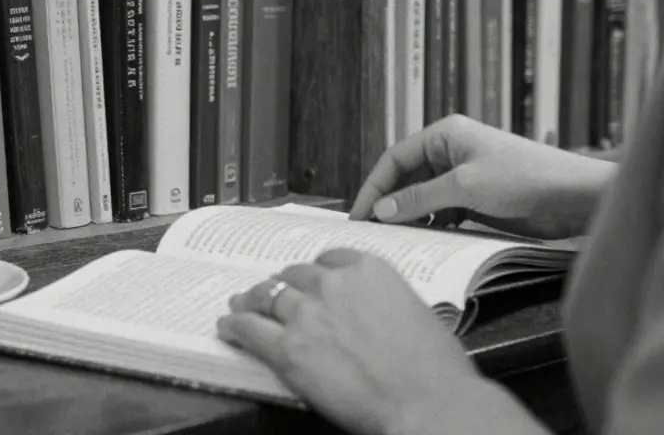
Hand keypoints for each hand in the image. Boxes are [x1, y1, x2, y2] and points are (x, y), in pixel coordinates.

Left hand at [218, 250, 535, 434]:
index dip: (313, 272)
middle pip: (293, 277)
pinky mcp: (288, 349)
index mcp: (368, 270)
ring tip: (241, 305)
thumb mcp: (416, 314)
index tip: (308, 279)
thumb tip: (374, 314)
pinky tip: (229, 328)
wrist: (427, 403)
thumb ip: (384, 303)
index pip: (328, 260)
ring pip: (266, 297)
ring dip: (252, 302)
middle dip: (282, 285)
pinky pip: (250, 329)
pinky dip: (236, 327)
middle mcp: (332, 284)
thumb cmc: (435, 369)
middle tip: (272, 294)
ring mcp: (306, 314)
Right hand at [350, 115, 614, 239]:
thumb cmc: (525, 178)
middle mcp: (450, 152)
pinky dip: (431, 225)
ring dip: (410, 216)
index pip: (394, 159)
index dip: (374, 187)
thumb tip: (382, 210)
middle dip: (389, 203)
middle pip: (406, 178)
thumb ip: (420, 199)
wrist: (575, 197)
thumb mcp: (465, 187)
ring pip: (423, 197)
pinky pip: (442, 211)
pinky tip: (424, 241)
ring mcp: (463, 176)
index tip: (360, 215)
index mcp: (444, 135)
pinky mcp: (477, 199)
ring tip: (395, 239)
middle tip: (372, 231)